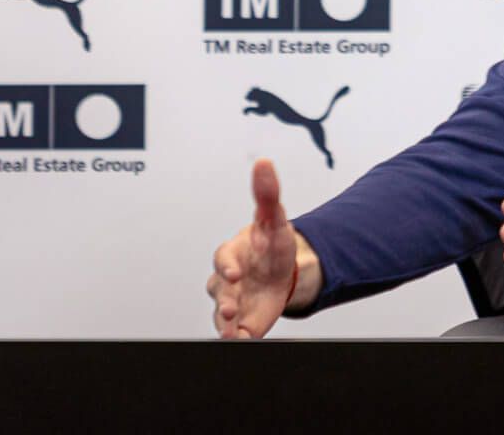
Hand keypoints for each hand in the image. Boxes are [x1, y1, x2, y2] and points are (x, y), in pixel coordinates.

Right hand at [207, 159, 318, 337]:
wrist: (285, 271)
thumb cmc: (272, 244)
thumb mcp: (275, 218)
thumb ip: (267, 193)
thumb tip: (264, 163)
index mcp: (231, 255)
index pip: (223, 259)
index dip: (228, 266)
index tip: (236, 272)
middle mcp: (227, 280)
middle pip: (218, 291)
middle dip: (223, 301)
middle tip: (231, 309)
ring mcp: (233, 301)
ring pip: (222, 315)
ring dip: (226, 324)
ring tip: (233, 333)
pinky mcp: (244, 321)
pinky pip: (236, 333)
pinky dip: (239, 338)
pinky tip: (246, 340)